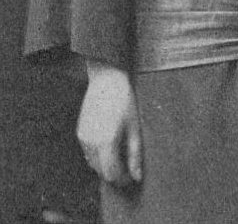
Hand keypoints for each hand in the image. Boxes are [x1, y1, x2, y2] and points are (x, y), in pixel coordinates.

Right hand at [76, 62, 142, 185]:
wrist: (107, 79)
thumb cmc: (125, 101)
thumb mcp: (135, 127)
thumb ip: (135, 154)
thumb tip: (137, 176)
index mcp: (106, 142)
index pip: (111, 173)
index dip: (122, 179)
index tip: (131, 177)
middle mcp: (91, 143)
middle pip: (101, 171)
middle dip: (114, 174)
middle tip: (127, 169)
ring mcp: (83, 138)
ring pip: (93, 163)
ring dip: (105, 165)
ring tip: (120, 156)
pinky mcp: (79, 133)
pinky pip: (88, 153)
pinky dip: (98, 155)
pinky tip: (109, 146)